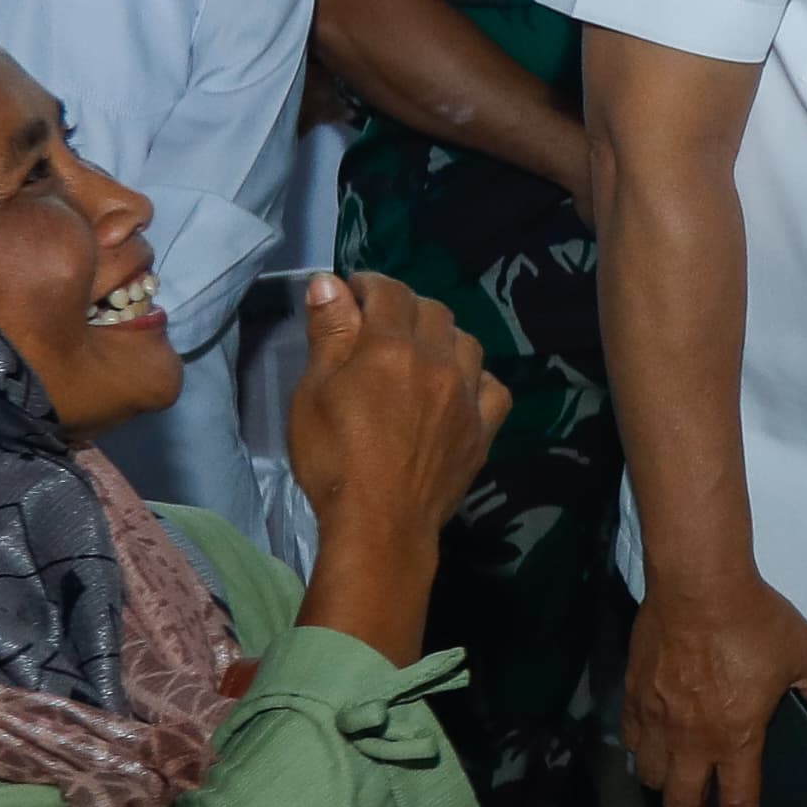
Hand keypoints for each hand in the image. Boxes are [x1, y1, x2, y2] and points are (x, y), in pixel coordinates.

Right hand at [287, 274, 506, 661]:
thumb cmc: (334, 459)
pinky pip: (492, 387)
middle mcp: (439, 361)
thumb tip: (330, 282)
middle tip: (379, 326)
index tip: (352, 295)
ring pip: (466, 342)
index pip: (389, 291)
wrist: (380, 524)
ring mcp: (468, 396)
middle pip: (431, 310)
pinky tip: (457, 390)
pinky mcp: (483, 429)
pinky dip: (475, 379)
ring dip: (442, 338)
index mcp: (392, 346)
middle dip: (404, 307)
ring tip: (419, 354)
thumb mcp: (314, 393)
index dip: (368, 285)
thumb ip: (330, 333)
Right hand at [626, 568, 806, 806]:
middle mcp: (692, 739)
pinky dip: (644, 752)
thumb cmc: (755, 621)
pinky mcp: (633, 694)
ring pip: (652, 777)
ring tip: (683, 776)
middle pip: (682, 803)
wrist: (698, 582)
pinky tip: (656, 741)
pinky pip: (632, 741)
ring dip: (668, 787)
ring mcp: (656, 718)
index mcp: (737, 738)